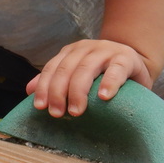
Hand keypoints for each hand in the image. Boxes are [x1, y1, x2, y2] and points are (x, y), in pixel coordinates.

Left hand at [26, 39, 151, 117]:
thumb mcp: (78, 75)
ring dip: (78, 91)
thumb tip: (29, 90)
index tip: (40, 107)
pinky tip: (103, 97)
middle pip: (66, 68)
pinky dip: (109, 82)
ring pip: (87, 68)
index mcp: (71, 52)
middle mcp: (86, 48)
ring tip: (76, 111)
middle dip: (58, 92)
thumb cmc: (103, 74)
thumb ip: (55, 81)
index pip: (52, 67)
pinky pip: (116, 69)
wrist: (134, 63)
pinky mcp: (126, 58)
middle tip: (57, 114)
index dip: (44, 87)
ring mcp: (106, 51)